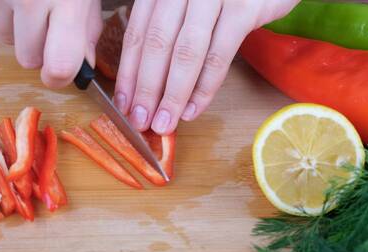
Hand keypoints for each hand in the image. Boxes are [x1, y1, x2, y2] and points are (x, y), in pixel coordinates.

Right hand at [0, 0, 102, 88]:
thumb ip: (88, 32)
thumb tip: (82, 68)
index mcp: (68, 4)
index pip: (60, 66)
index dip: (59, 76)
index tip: (59, 72)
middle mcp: (31, 0)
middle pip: (28, 59)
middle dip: (38, 49)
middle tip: (46, 22)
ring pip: (4, 39)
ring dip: (17, 27)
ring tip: (29, 0)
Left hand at [114, 0, 299, 134]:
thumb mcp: (189, 4)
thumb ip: (168, 31)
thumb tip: (148, 83)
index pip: (137, 33)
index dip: (128, 72)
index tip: (124, 104)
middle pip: (157, 43)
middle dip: (146, 88)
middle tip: (140, 120)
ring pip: (186, 53)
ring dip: (172, 95)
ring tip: (164, 123)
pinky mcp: (243, 8)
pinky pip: (219, 56)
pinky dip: (204, 88)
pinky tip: (193, 110)